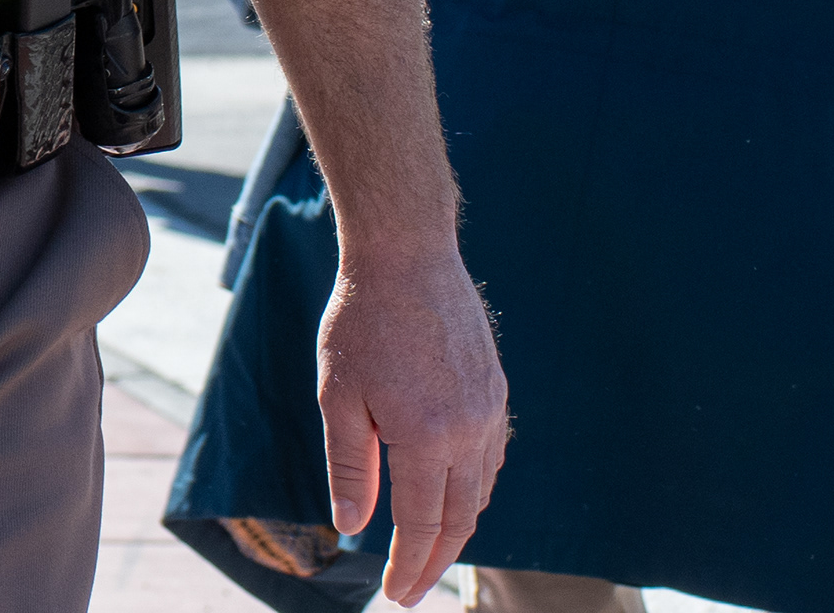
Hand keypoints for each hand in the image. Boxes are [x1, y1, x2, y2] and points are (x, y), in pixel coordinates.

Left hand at [316, 237, 508, 604]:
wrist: (407, 255)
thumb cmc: (360, 321)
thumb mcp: (338, 395)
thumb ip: (348, 465)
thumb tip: (352, 525)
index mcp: (427, 438)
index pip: (422, 524)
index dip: (409, 564)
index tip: (397, 594)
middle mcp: (470, 431)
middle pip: (461, 519)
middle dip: (436, 561)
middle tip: (413, 590)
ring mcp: (490, 411)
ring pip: (482, 491)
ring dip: (459, 527)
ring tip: (430, 551)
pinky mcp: (496, 391)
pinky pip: (491, 457)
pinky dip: (474, 488)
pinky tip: (454, 495)